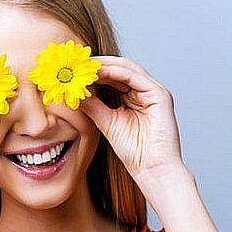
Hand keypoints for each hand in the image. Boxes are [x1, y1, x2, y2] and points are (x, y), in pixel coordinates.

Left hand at [80, 56, 183, 183]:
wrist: (152, 170)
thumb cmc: (134, 152)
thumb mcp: (105, 122)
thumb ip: (91, 105)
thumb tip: (73, 91)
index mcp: (133, 97)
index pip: (112, 75)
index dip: (92, 71)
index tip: (72, 69)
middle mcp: (145, 91)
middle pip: (119, 68)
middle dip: (96, 64)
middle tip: (75, 62)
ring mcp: (154, 91)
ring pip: (126, 68)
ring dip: (103, 65)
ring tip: (83, 65)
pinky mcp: (160, 95)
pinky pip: (135, 77)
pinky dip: (115, 72)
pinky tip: (98, 72)